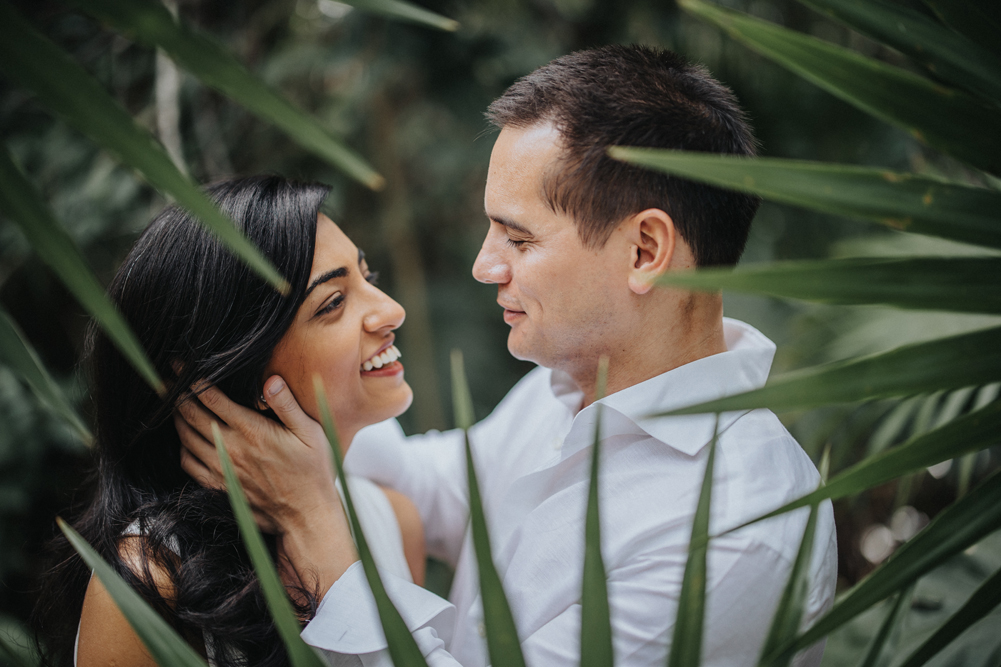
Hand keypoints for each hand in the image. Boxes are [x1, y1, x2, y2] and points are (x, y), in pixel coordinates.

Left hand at [175, 377, 358, 595]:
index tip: (180, 364)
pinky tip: (185, 440)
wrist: (306, 515)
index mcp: (251, 430)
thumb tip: (270, 380)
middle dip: (176, 393)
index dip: (191, 378)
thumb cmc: (313, 471)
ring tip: (173, 405)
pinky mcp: (219, 487)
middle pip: (191, 414)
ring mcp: (222, 469)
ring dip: (176, 418)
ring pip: (185, 437)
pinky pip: (188, 464)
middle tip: (167, 379)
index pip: (211, 398)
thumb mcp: (310, 432)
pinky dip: (181, 447)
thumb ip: (287, 405)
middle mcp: (230, 448)